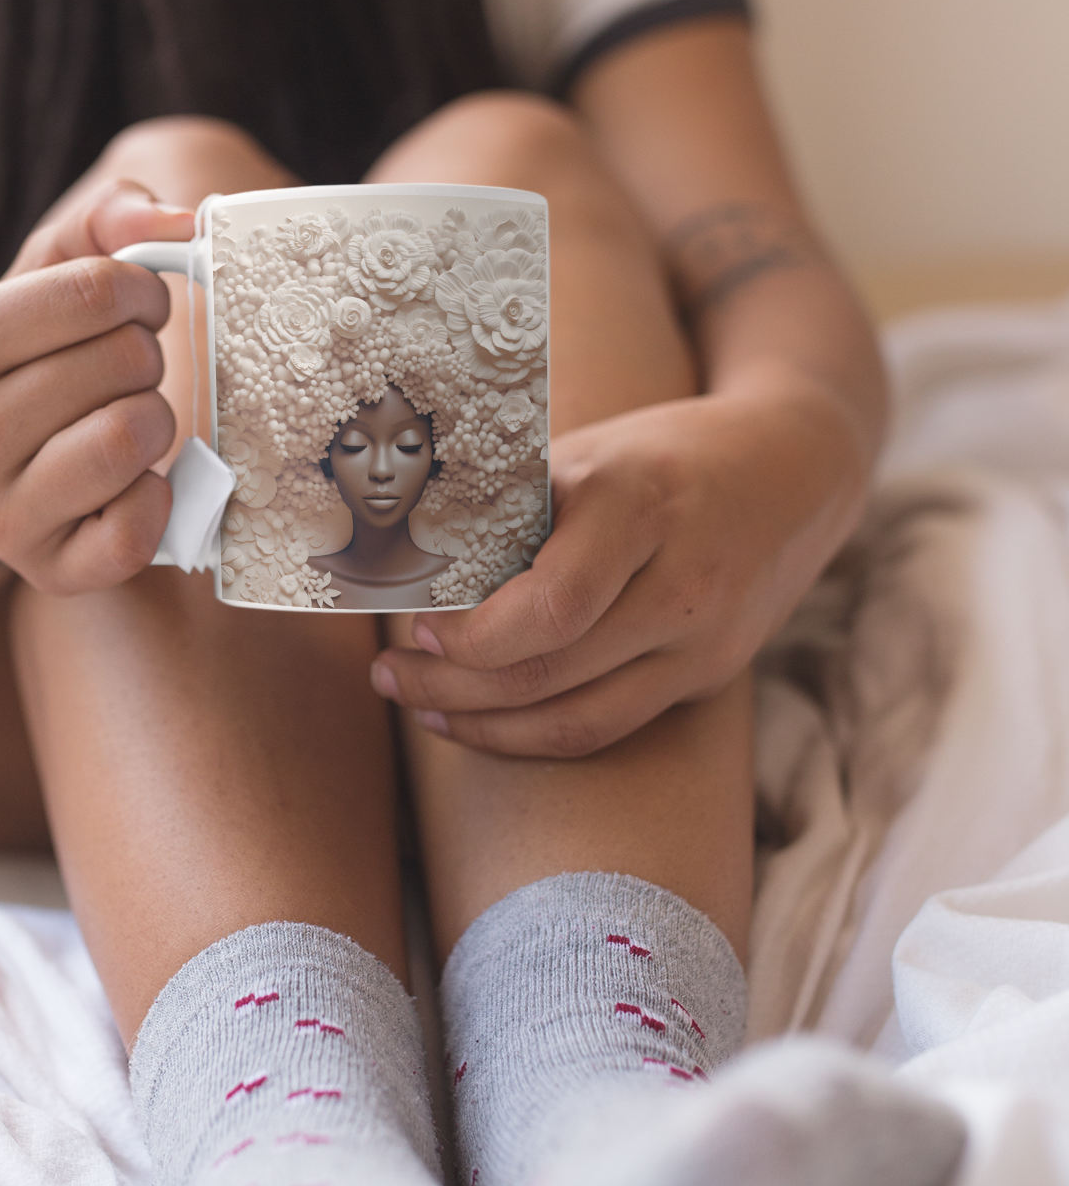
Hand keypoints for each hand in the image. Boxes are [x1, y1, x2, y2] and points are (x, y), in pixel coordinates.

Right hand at [0, 181, 195, 592]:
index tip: (134, 308)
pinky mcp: (46, 572)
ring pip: (132, 437)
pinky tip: (134, 485)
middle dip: (145, 358)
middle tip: (124, 373)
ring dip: (155, 421)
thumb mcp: (54, 271)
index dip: (142, 292)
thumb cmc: (39, 357)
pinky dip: (157, 501)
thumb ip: (110, 216)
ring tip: (127, 422)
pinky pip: (135, 531)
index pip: (97, 289)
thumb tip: (176, 222)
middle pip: (124, 362)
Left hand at [372, 386, 859, 755]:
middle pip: (550, 671)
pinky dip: (536, 734)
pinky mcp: (709, 677)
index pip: (552, 605)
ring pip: (577, 719)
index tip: (416, 627)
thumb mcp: (591, 450)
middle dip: (452, 686)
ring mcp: (703, 641)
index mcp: (641, 506)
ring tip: (420, 706)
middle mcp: (681, 583)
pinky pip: (609, 726)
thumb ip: (515, 503)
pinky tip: (483, 722)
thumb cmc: (665, 453)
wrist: (798, 469)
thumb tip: (407, 550)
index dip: (473, 636)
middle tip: (388, 675)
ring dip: (484, 725)